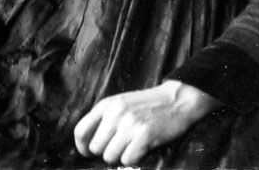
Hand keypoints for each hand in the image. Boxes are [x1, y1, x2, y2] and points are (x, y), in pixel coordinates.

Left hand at [73, 80, 219, 165]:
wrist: (176, 99)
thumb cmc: (147, 105)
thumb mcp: (121, 104)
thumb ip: (104, 119)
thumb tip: (87, 145)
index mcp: (107, 104)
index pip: (81, 130)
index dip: (83, 147)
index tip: (89, 153)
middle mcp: (116, 113)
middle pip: (96, 148)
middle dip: (107, 152)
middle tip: (121, 146)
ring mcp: (130, 123)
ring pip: (110, 157)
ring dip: (121, 156)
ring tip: (133, 144)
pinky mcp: (144, 135)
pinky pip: (127, 159)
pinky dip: (134, 158)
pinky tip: (142, 147)